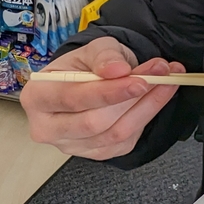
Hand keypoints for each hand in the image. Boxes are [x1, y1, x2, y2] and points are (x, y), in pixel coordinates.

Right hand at [20, 36, 185, 160]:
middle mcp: (47, 127)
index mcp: (37, 96)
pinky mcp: (94, 154)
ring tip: (166, 81)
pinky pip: (124, 142)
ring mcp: (71, 145)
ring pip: (114, 135)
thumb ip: (104, 55)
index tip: (139, 80)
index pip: (73, 98)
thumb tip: (118, 69)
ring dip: (147, 107)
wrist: (86, 81)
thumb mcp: (92, 49)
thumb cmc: (82, 65)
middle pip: (94, 122)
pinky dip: (146, 118)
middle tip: (161, 77)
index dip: (109, 92)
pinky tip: (156, 98)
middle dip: (132, 100)